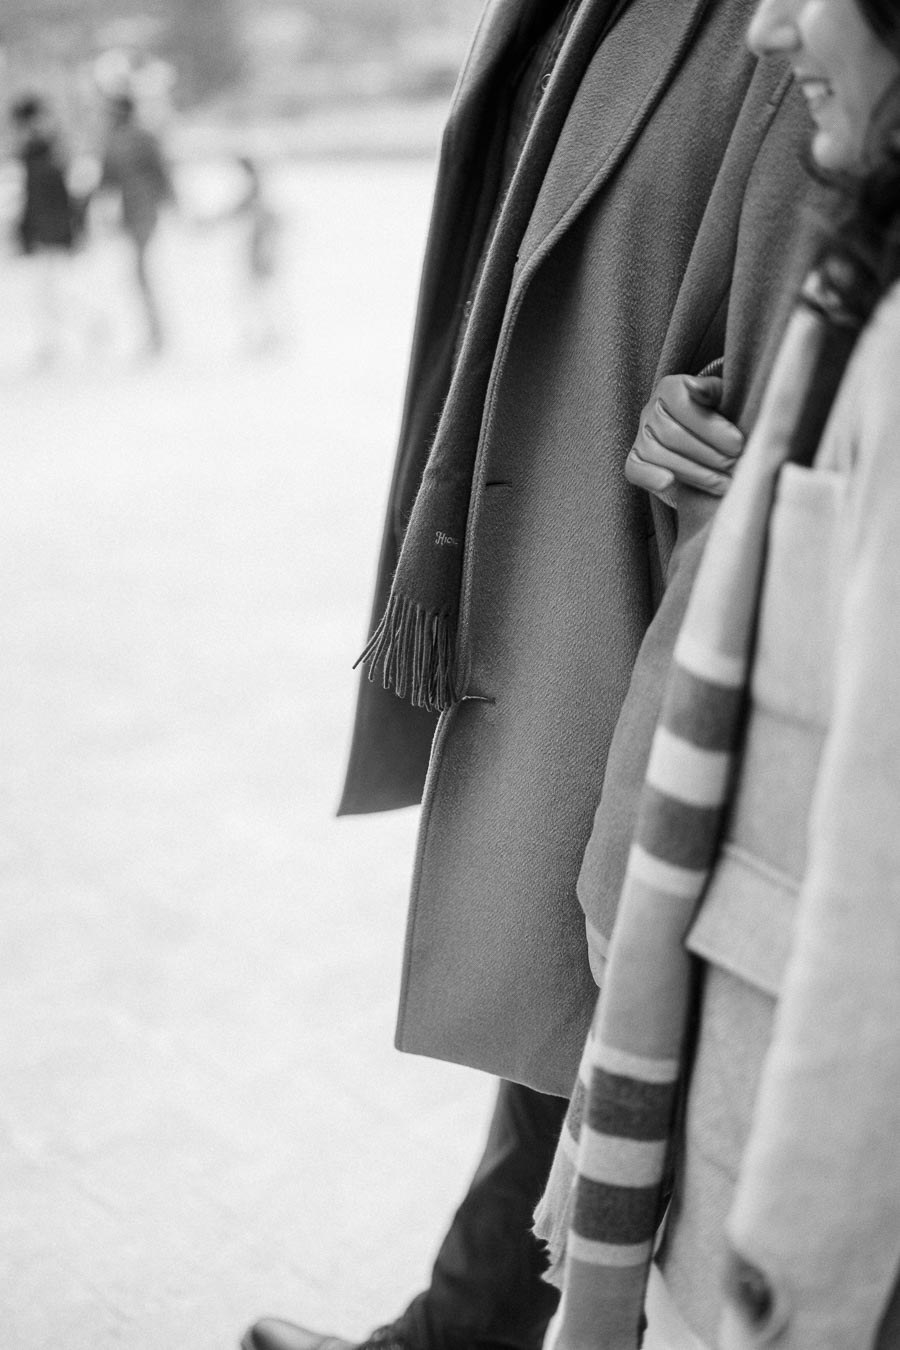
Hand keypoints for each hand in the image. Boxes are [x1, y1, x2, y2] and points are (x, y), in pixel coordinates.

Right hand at [626, 373, 743, 506]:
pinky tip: (669, 483)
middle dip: (707, 454)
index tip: (738, 444)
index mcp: (670, 388)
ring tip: (722, 483)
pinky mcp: (636, 460)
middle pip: (671, 434)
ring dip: (693, 472)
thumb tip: (694, 386)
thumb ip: (712, 389)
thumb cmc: (720, 415)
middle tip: (734, 466)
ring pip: (657, 454)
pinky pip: (634, 469)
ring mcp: (641, 436)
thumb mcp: (723, 397)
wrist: (710, 437)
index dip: (711, 427)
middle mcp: (650, 410)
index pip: (683, 405)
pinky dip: (649, 476)